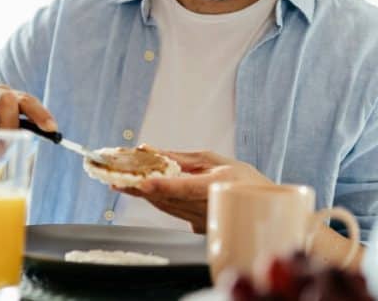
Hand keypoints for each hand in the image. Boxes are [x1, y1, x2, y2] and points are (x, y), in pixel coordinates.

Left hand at [115, 146, 271, 232]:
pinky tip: (139, 191)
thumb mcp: (215, 159)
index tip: (144, 183)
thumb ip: (182, 158)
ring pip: (165, 207)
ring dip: (141, 194)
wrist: (262, 208)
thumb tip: (152, 151)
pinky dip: (155, 200)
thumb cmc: (242, 178)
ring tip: (119, 182)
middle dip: (139, 187)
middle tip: (115, 178)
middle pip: (167, 198)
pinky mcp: (197, 227)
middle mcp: (209, 206)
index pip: (187, 188)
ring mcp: (202, 221)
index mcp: (218, 186)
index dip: (164, 186)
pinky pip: (171, 211)